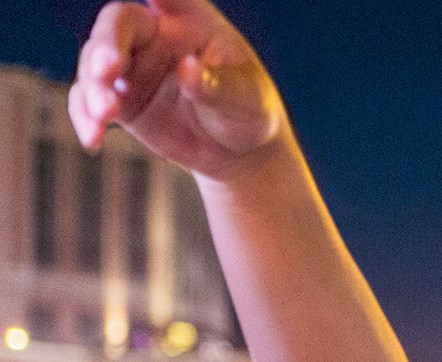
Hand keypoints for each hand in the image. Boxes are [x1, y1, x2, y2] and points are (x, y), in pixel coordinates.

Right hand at [69, 0, 285, 176]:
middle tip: (106, 73)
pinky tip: (92, 139)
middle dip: (106, 47)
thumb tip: (188, 69)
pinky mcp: (121, 99)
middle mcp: (156, 36)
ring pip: (95, 63)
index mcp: (192, 22)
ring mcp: (134, 67)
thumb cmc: (249, 112)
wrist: (237, 151)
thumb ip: (218, 85)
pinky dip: (85, 117)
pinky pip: (89, 100)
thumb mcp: (247, 100)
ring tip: (105, 115)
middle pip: (117, 25)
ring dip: (93, 88)